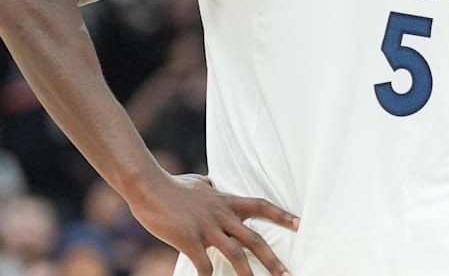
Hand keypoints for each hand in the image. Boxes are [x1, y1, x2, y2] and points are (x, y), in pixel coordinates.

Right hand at [129, 172, 299, 275]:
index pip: (260, 206)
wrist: (149, 186)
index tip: (300, 224)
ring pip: (235, 255)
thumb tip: (213, 184)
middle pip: (254, 239)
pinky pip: (203, 266)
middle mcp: (221, 215)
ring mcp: (206, 228)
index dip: (281, 215)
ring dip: (248, 274)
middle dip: (273, 259)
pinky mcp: (189, 240)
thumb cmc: (172, 185)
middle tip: (288, 273)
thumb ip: (210, 187)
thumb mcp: (198, 182)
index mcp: (225, 201)